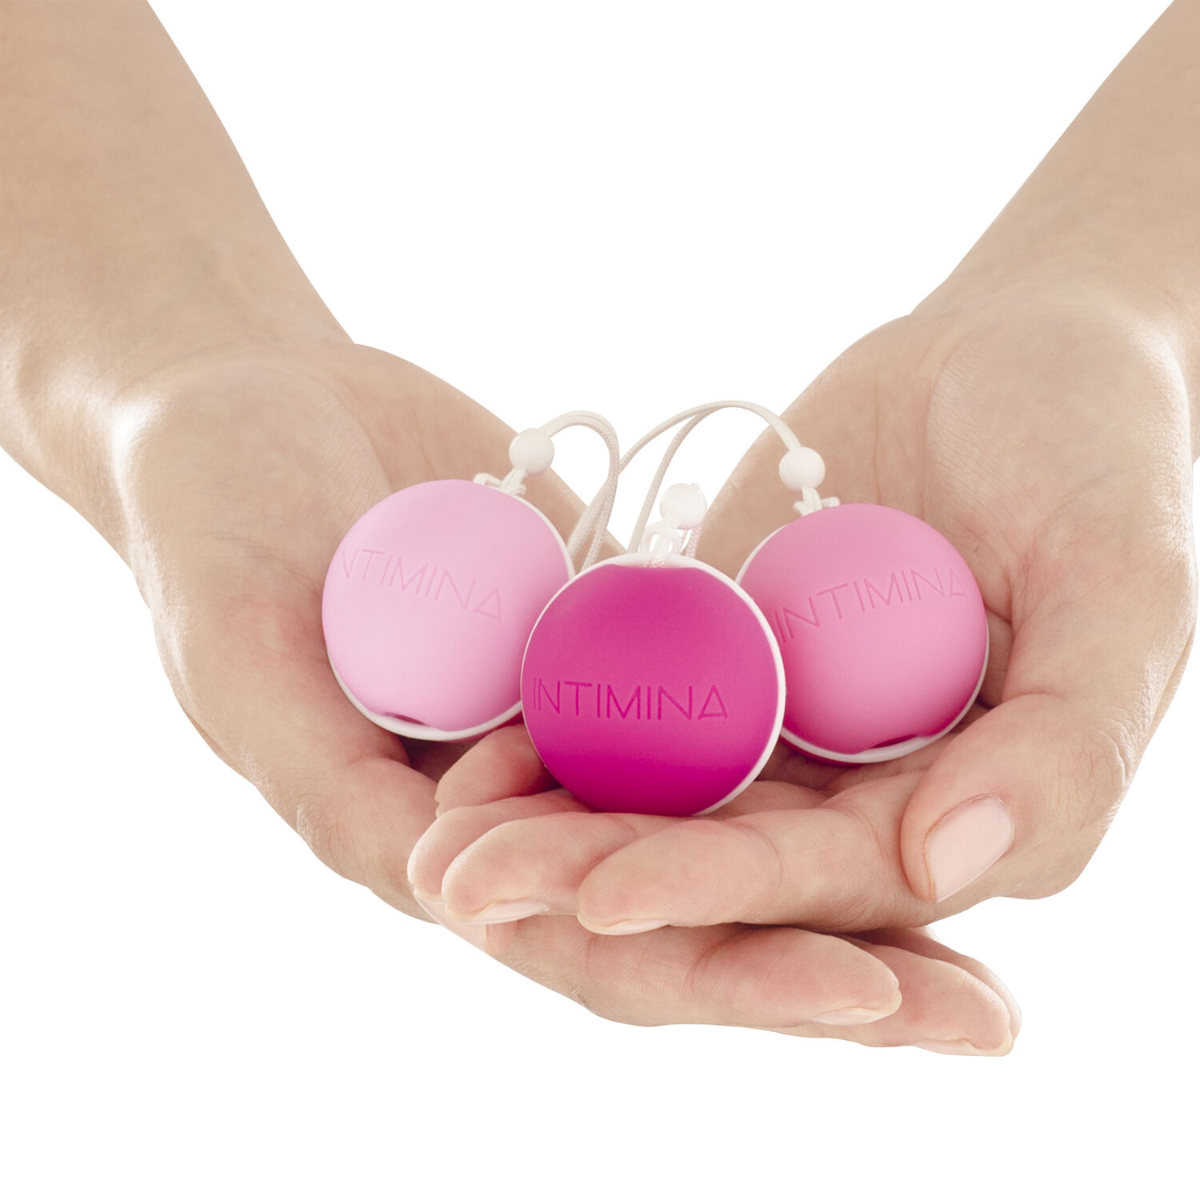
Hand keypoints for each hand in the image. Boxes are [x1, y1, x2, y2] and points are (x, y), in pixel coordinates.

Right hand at [116, 338, 1018, 1051]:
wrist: (253, 401)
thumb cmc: (210, 528)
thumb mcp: (241, 658)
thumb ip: (325, 782)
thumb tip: (435, 889)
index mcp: (437, 845)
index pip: (593, 945)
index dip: (721, 976)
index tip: (862, 996)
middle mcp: (526, 801)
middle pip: (698, 904)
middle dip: (837, 963)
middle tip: (988, 1019)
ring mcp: (578, 709)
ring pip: (735, 803)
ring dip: (863, 863)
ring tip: (1002, 909)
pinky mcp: (613, 621)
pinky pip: (730, 673)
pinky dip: (825, 715)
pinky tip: (946, 733)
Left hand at [407, 286, 1194, 951]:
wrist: (1014, 349)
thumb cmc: (1097, 451)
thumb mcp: (1127, 585)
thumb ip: (1063, 744)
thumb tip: (945, 869)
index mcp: (961, 811)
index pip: (834, 881)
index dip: (726, 893)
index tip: (612, 901)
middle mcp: (860, 792)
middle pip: (720, 858)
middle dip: (593, 880)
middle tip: (465, 893)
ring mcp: (781, 724)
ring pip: (656, 796)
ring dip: (545, 825)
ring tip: (432, 845)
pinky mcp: (718, 652)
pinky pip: (628, 699)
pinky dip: (550, 728)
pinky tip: (465, 748)